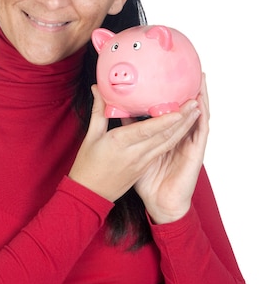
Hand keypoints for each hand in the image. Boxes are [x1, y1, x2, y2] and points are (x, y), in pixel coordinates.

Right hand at [68, 78, 205, 208]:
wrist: (91, 195)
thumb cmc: (87, 166)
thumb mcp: (91, 136)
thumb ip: (98, 111)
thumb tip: (98, 89)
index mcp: (120, 143)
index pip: (147, 130)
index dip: (165, 120)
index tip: (180, 109)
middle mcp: (135, 153)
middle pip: (164, 135)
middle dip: (182, 119)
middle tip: (194, 101)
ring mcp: (142, 162)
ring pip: (167, 143)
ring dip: (184, 128)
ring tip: (195, 111)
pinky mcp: (144, 167)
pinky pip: (162, 150)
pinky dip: (174, 138)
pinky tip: (182, 128)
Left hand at [133, 73, 209, 223]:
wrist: (159, 203)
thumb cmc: (146, 180)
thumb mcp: (129, 148)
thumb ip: (122, 125)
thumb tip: (112, 105)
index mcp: (165, 137)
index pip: (171, 112)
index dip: (174, 96)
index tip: (173, 77)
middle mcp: (178, 139)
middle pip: (186, 111)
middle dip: (191, 91)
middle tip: (192, 70)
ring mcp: (188, 145)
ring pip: (196, 118)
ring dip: (200, 99)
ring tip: (200, 80)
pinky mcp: (195, 153)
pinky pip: (200, 132)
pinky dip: (202, 117)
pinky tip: (200, 103)